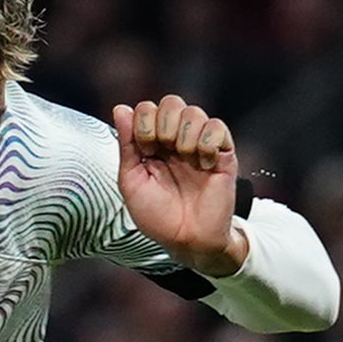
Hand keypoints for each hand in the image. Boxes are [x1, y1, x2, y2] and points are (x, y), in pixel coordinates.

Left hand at [111, 95, 242, 276]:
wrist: (188, 239)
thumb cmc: (158, 216)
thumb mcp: (132, 182)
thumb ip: (127, 145)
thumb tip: (120, 108)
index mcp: (152, 143)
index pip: (147, 108)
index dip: (143, 124)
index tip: (146, 153)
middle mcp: (176, 139)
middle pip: (172, 102)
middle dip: (163, 124)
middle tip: (164, 152)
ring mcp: (200, 145)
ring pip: (194, 112)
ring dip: (185, 135)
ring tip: (186, 160)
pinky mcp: (223, 154)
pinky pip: (217, 127)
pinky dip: (207, 144)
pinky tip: (204, 165)